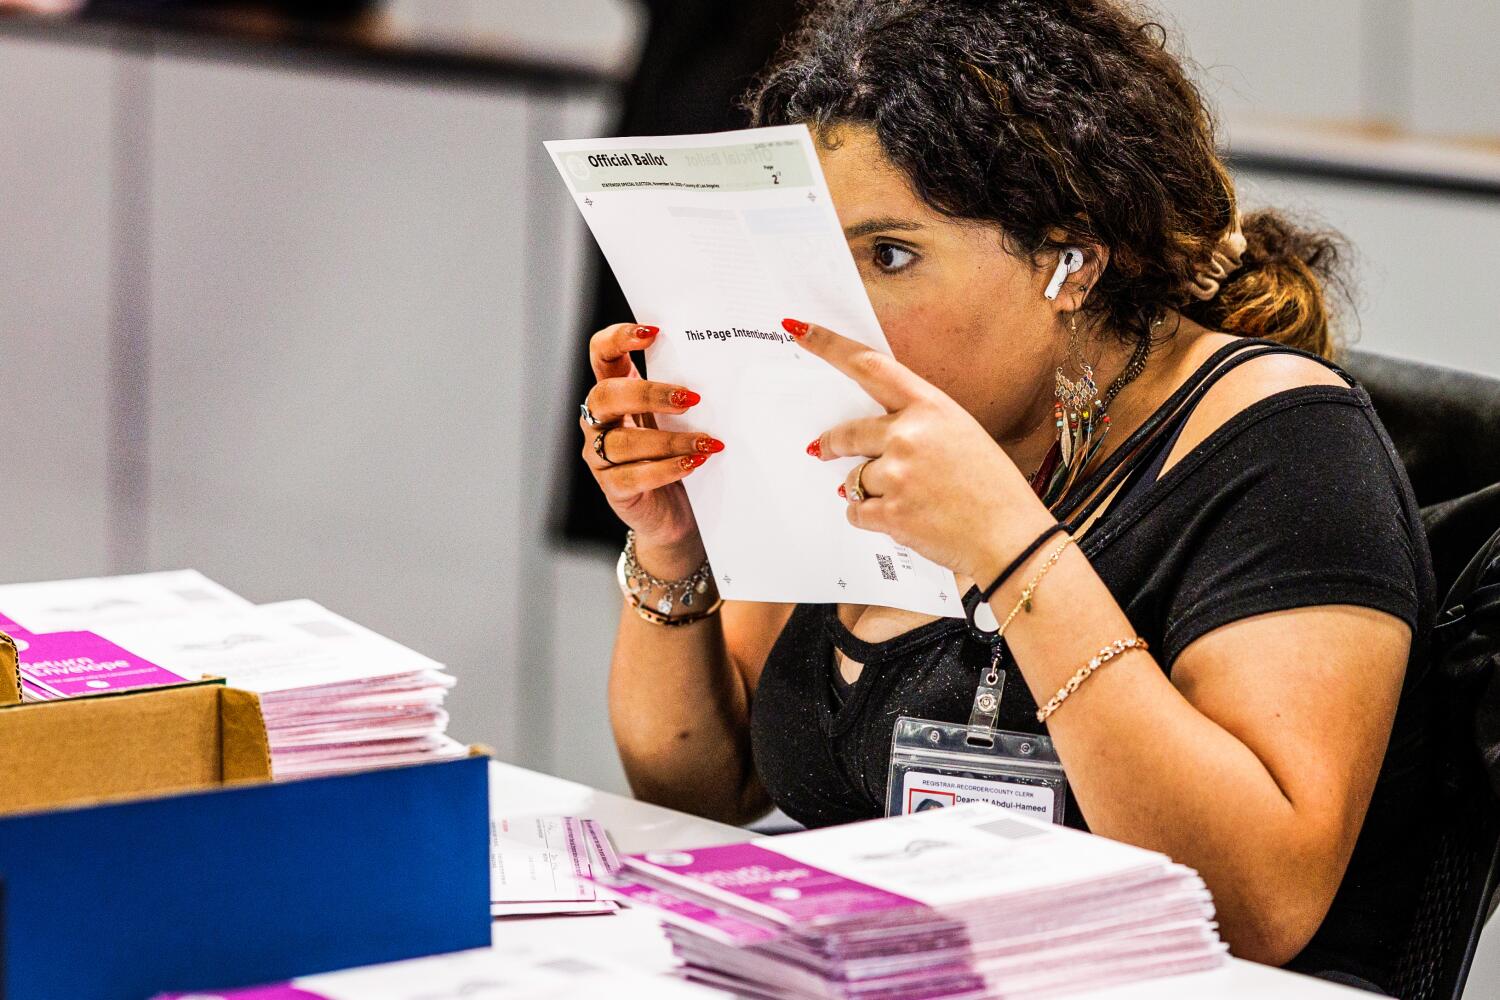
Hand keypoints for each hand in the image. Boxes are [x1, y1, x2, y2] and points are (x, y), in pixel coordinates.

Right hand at [581, 323, 722, 553]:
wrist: (674, 513)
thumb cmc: (677, 454)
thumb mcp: (678, 418)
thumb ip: (685, 390)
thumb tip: (726, 364)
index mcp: (615, 391)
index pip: (601, 353)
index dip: (619, 338)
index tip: (653, 333)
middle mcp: (599, 420)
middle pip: (606, 395)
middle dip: (649, 394)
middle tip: (691, 398)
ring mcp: (600, 456)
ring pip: (622, 442)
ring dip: (669, 440)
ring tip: (706, 442)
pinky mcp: (614, 488)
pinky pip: (633, 476)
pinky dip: (666, 469)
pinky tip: (693, 463)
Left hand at [789, 318, 1055, 583]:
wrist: (1010, 536)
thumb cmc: (991, 487)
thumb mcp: (961, 435)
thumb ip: (916, 425)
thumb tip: (869, 436)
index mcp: (931, 407)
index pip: (869, 366)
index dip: (830, 346)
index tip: (800, 331)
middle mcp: (910, 435)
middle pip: (848, 433)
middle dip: (832, 444)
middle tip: (823, 449)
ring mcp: (898, 474)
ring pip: (854, 478)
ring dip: (869, 491)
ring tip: (908, 500)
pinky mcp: (891, 513)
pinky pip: (855, 512)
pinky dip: (870, 518)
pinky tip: (903, 519)